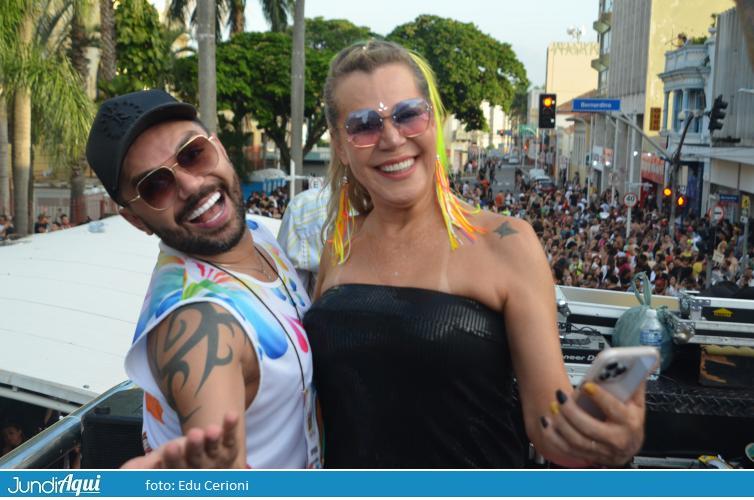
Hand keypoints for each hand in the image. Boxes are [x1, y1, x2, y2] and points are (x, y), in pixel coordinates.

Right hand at [121, 412, 241, 468]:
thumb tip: (120, 473)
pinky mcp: (228, 449)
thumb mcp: (155, 462)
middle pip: (195, 461)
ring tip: (212, 429)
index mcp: (177, 475)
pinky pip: (230, 438)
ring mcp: (215, 460)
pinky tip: (231, 415)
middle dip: (194, 448)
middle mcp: (198, 470)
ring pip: (214, 451)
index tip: (170, 447)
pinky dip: (231, 428)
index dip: (173, 459)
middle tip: (194, 435)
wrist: (203, 457)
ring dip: (213, 440)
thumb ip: (139, 467)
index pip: (174, 469)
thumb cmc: (175, 460)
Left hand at [539, 382, 645, 466]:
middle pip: (589, 427)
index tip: (587, 385)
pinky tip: (547, 423)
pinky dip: (554, 436)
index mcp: (628, 422)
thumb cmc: (631, 422)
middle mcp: (615, 439)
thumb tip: (634, 362)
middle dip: (571, 411)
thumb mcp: (636, 402)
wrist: (629, 447)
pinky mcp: (587, 455)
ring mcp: (600, 450)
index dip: (600, 397)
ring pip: (576, 439)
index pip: (614, 409)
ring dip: (561, 423)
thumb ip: (633, 383)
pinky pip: (567, 449)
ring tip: (553, 406)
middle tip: (560, 396)